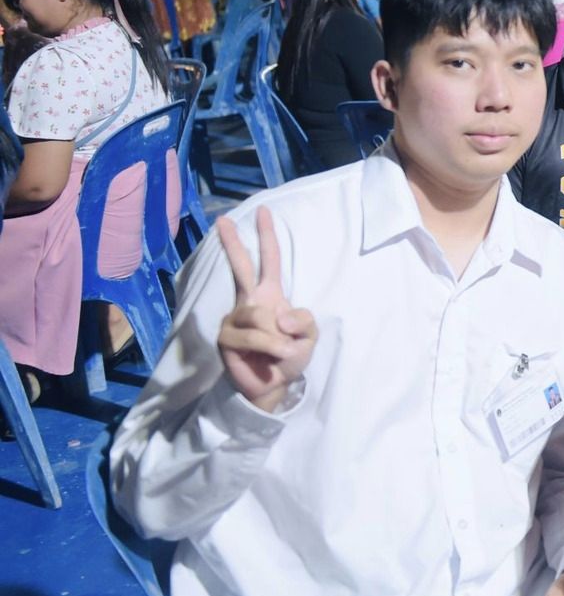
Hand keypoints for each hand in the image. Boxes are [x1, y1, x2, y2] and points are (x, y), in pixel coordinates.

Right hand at [216, 208, 317, 413]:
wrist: (274, 384)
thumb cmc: (290, 356)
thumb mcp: (309, 337)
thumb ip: (303, 320)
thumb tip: (276, 315)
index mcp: (270, 295)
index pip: (269, 260)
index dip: (267, 236)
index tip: (264, 211)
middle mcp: (249, 301)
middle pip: (239, 266)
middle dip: (232, 242)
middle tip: (222, 218)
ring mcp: (234, 318)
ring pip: (259, 315)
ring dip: (279, 337)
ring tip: (283, 351)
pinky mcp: (225, 337)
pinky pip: (254, 335)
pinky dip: (272, 346)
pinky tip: (272, 357)